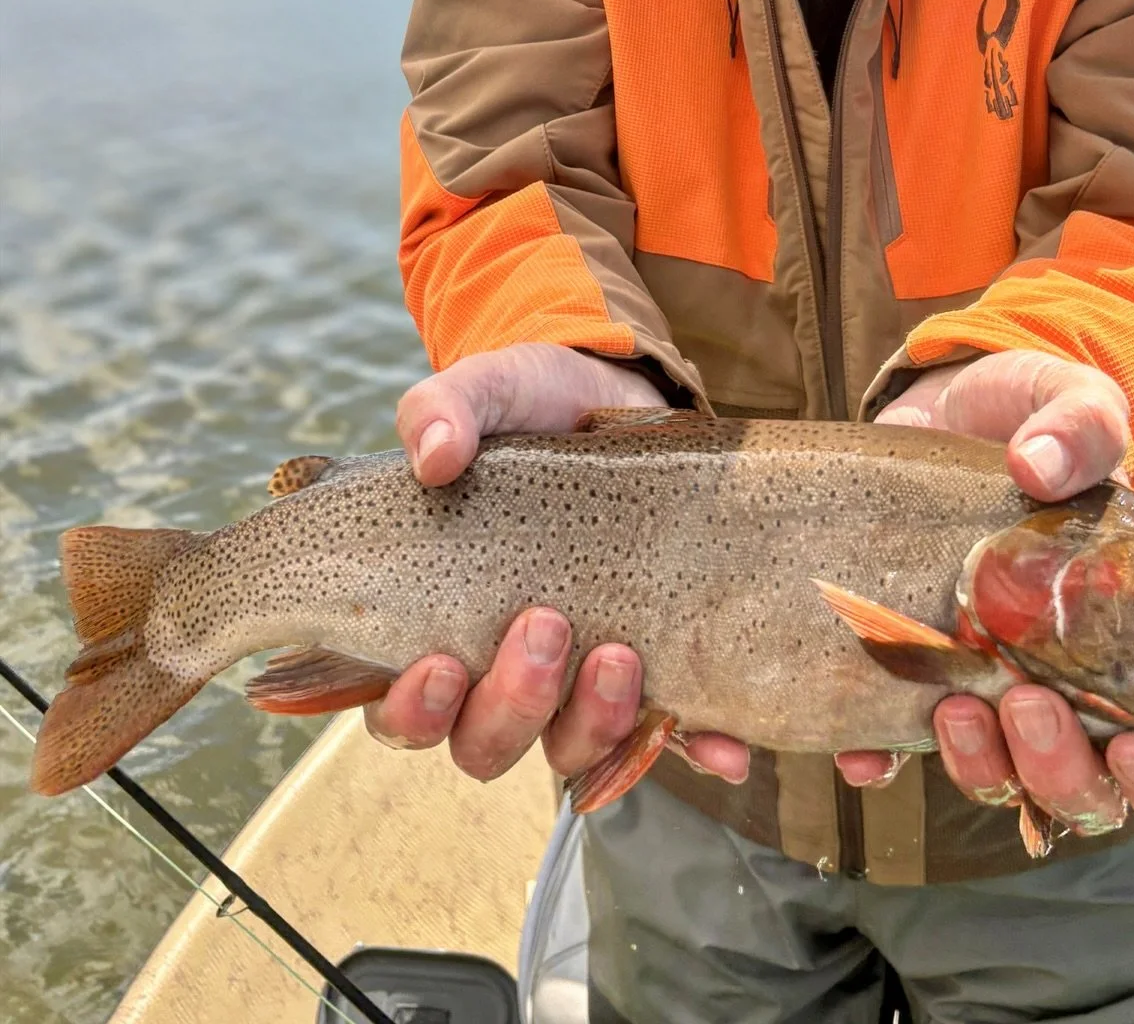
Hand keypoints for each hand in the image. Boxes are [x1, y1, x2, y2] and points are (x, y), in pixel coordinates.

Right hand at [365, 344, 749, 786]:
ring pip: (572, 747)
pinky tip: (723, 745)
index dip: (414, 710)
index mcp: (439, 620)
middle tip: (545, 626)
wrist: (615, 393)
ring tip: (621, 654)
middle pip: (487, 741)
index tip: (440, 664)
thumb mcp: (486, 390)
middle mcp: (502, 666)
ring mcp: (579, 676)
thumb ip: (444, 410)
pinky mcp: (653, 665)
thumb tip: (436, 454)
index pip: (404, 708)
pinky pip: (671, 732)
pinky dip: (695, 748)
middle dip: (514, 704)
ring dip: (595, 722)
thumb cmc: (530, 405)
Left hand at [835, 351, 1133, 829]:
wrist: (949, 407)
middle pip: (1089, 789)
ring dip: (983, 767)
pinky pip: (899, 746)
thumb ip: (1080, 426)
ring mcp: (993, 687)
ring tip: (958, 703)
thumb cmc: (1038, 419)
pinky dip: (881, 759)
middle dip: (1062, 772)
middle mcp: (1074, 686)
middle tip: (1029, 703)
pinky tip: (863, 749)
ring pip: (1002, 780)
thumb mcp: (1074, 403)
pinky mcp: (920, 673)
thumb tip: (1039, 464)